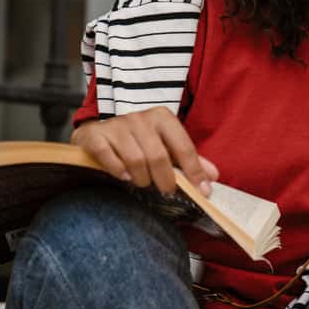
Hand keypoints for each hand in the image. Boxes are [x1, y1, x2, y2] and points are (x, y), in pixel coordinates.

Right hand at [70, 107, 219, 196]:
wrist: (99, 131)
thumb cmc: (139, 141)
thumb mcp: (166, 145)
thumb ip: (189, 160)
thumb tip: (213, 176)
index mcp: (163, 118)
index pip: (184, 147)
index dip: (194, 171)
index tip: (202, 191)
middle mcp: (140, 118)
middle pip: (159, 156)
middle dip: (165, 179)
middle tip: (165, 190)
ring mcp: (117, 125)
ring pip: (135, 160)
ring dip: (142, 178)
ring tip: (142, 182)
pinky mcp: (95, 135)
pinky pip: (108, 157)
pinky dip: (118, 171)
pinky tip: (124, 176)